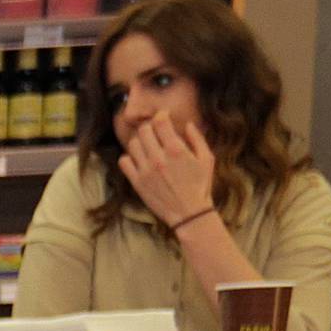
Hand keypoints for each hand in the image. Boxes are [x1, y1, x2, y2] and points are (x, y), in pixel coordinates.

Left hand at [118, 114, 215, 230]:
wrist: (189, 214)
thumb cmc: (200, 186)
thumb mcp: (207, 159)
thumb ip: (197, 138)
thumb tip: (187, 124)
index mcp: (175, 149)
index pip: (159, 121)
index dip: (161, 116)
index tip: (164, 119)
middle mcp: (158, 158)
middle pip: (143, 130)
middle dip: (150, 128)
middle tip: (155, 133)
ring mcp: (145, 171)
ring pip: (133, 144)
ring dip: (140, 142)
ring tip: (147, 147)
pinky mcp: (137, 183)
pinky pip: (124, 162)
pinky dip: (129, 158)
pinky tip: (139, 160)